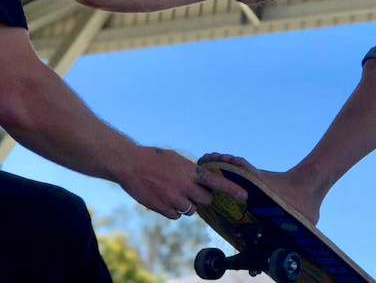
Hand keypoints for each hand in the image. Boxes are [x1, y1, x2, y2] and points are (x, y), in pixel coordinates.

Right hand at [119, 146, 246, 219]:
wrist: (131, 164)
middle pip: (205, 201)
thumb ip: (190, 172)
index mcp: (191, 172)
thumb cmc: (154, 158)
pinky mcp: (162, 208)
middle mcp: (185, 186)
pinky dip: (172, 210)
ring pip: (190, 210)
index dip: (232, 189)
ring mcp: (173, 199)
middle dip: (201, 198)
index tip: (245, 196)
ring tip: (173, 192)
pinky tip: (164, 198)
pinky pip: (176, 216)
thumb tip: (200, 181)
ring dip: (186, 204)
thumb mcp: (177, 160)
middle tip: (191, 190)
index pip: (216, 182)